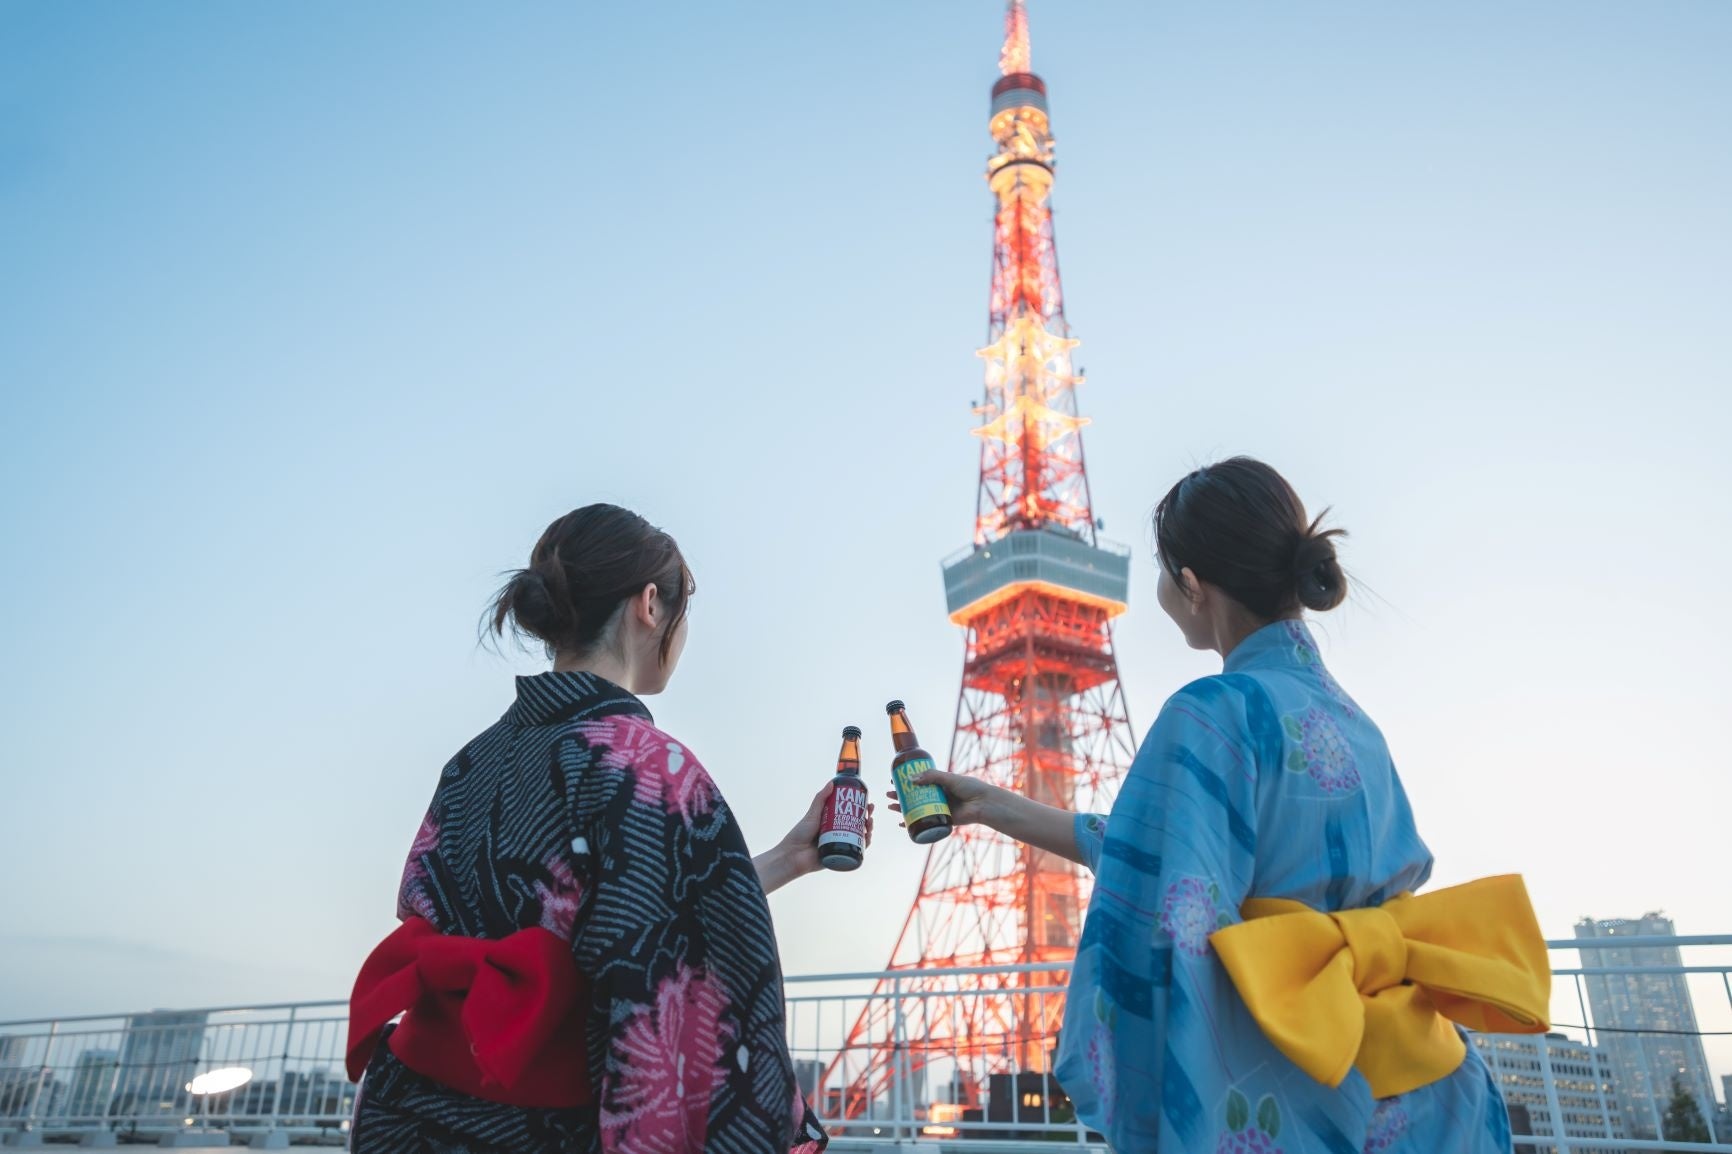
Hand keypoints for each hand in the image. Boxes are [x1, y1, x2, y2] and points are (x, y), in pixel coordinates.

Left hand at [776, 782, 875, 878]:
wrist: (793, 855)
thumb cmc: (799, 834)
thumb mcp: (812, 814)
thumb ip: (820, 799)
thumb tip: (832, 783)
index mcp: (832, 823)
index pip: (851, 815)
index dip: (861, 809)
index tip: (867, 802)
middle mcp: (838, 834)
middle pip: (858, 825)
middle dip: (868, 818)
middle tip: (870, 811)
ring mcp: (840, 845)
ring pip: (859, 838)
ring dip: (869, 830)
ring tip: (869, 823)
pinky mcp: (841, 857)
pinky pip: (856, 851)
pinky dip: (864, 845)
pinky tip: (867, 838)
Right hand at [885, 769, 1002, 830]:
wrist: (983, 804)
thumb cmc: (970, 787)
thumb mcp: (949, 778)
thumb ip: (931, 777)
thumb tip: (910, 779)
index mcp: (939, 783)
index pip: (918, 781)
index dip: (906, 781)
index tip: (894, 779)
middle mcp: (938, 796)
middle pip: (914, 796)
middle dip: (900, 795)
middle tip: (888, 794)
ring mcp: (939, 808)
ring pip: (917, 808)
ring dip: (903, 808)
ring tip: (891, 807)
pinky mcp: (942, 820)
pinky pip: (925, 822)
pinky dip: (913, 823)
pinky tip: (903, 823)